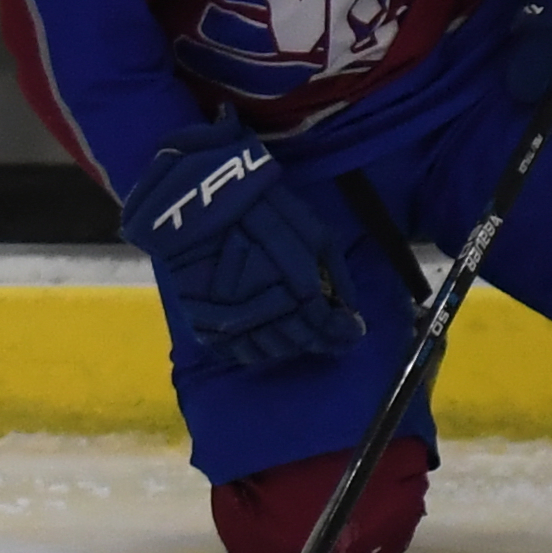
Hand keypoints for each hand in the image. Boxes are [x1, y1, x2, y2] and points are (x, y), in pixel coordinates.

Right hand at [118, 119, 368, 369]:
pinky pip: (235, 351)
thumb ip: (336, 273)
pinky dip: (256, 351)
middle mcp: (264, 312)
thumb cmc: (263, 208)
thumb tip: (351, 310)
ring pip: (269, 351)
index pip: (324, 326)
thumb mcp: (313, 231)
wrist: (197, 201)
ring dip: (290, 346)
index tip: (354, 330)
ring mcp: (230, 321)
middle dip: (321, 341)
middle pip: (299, 341)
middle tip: (331, 337)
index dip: (342, 332)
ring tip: (300, 335)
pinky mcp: (202, 323)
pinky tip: (267, 338)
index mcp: (294, 290)